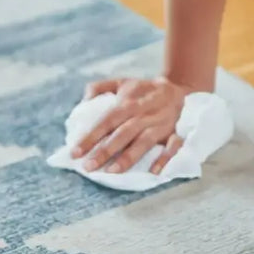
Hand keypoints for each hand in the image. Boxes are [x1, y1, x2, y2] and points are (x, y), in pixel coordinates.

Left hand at [72, 77, 193, 174]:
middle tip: (88, 167)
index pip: (105, 121)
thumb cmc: (143, 89)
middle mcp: (143, 114)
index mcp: (128, 103)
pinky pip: (174, 146)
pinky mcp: (176, 132)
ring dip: (129, 157)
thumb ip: (98, 88)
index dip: (90, 136)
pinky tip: (154, 171)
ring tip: (112, 171)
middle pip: (122, 134)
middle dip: (104, 151)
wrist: (179, 87)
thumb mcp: (121, 82)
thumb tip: (83, 102)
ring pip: (144, 142)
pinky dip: (165, 158)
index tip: (75, 152)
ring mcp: (161, 124)